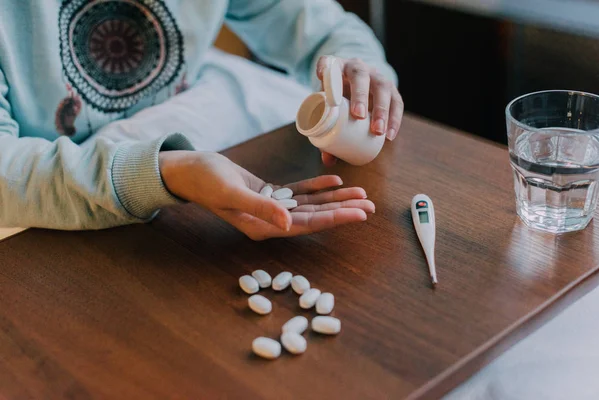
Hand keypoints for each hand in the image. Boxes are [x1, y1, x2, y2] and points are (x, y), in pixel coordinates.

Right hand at [159, 151, 374, 239]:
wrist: (190, 170)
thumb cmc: (206, 181)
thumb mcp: (232, 194)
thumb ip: (261, 208)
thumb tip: (288, 224)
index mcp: (263, 227)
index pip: (307, 225)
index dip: (335, 219)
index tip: (360, 214)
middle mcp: (270, 221)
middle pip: (315, 217)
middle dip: (343, 210)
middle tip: (371, 205)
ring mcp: (271, 208)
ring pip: (311, 204)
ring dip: (335, 198)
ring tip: (361, 193)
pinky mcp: (269, 193)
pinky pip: (299, 191)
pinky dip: (317, 186)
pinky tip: (335, 180)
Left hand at [316, 56, 403, 165]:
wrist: (356, 84)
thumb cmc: (337, 97)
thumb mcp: (328, 108)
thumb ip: (326, 130)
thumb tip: (328, 160)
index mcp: (336, 67)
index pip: (327, 62)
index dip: (325, 68)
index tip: (321, 76)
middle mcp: (357, 67)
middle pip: (359, 74)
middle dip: (360, 95)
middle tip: (359, 115)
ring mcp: (376, 76)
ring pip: (382, 87)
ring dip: (381, 109)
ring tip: (378, 131)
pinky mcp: (390, 88)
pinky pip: (396, 101)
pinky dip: (394, 118)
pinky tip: (390, 134)